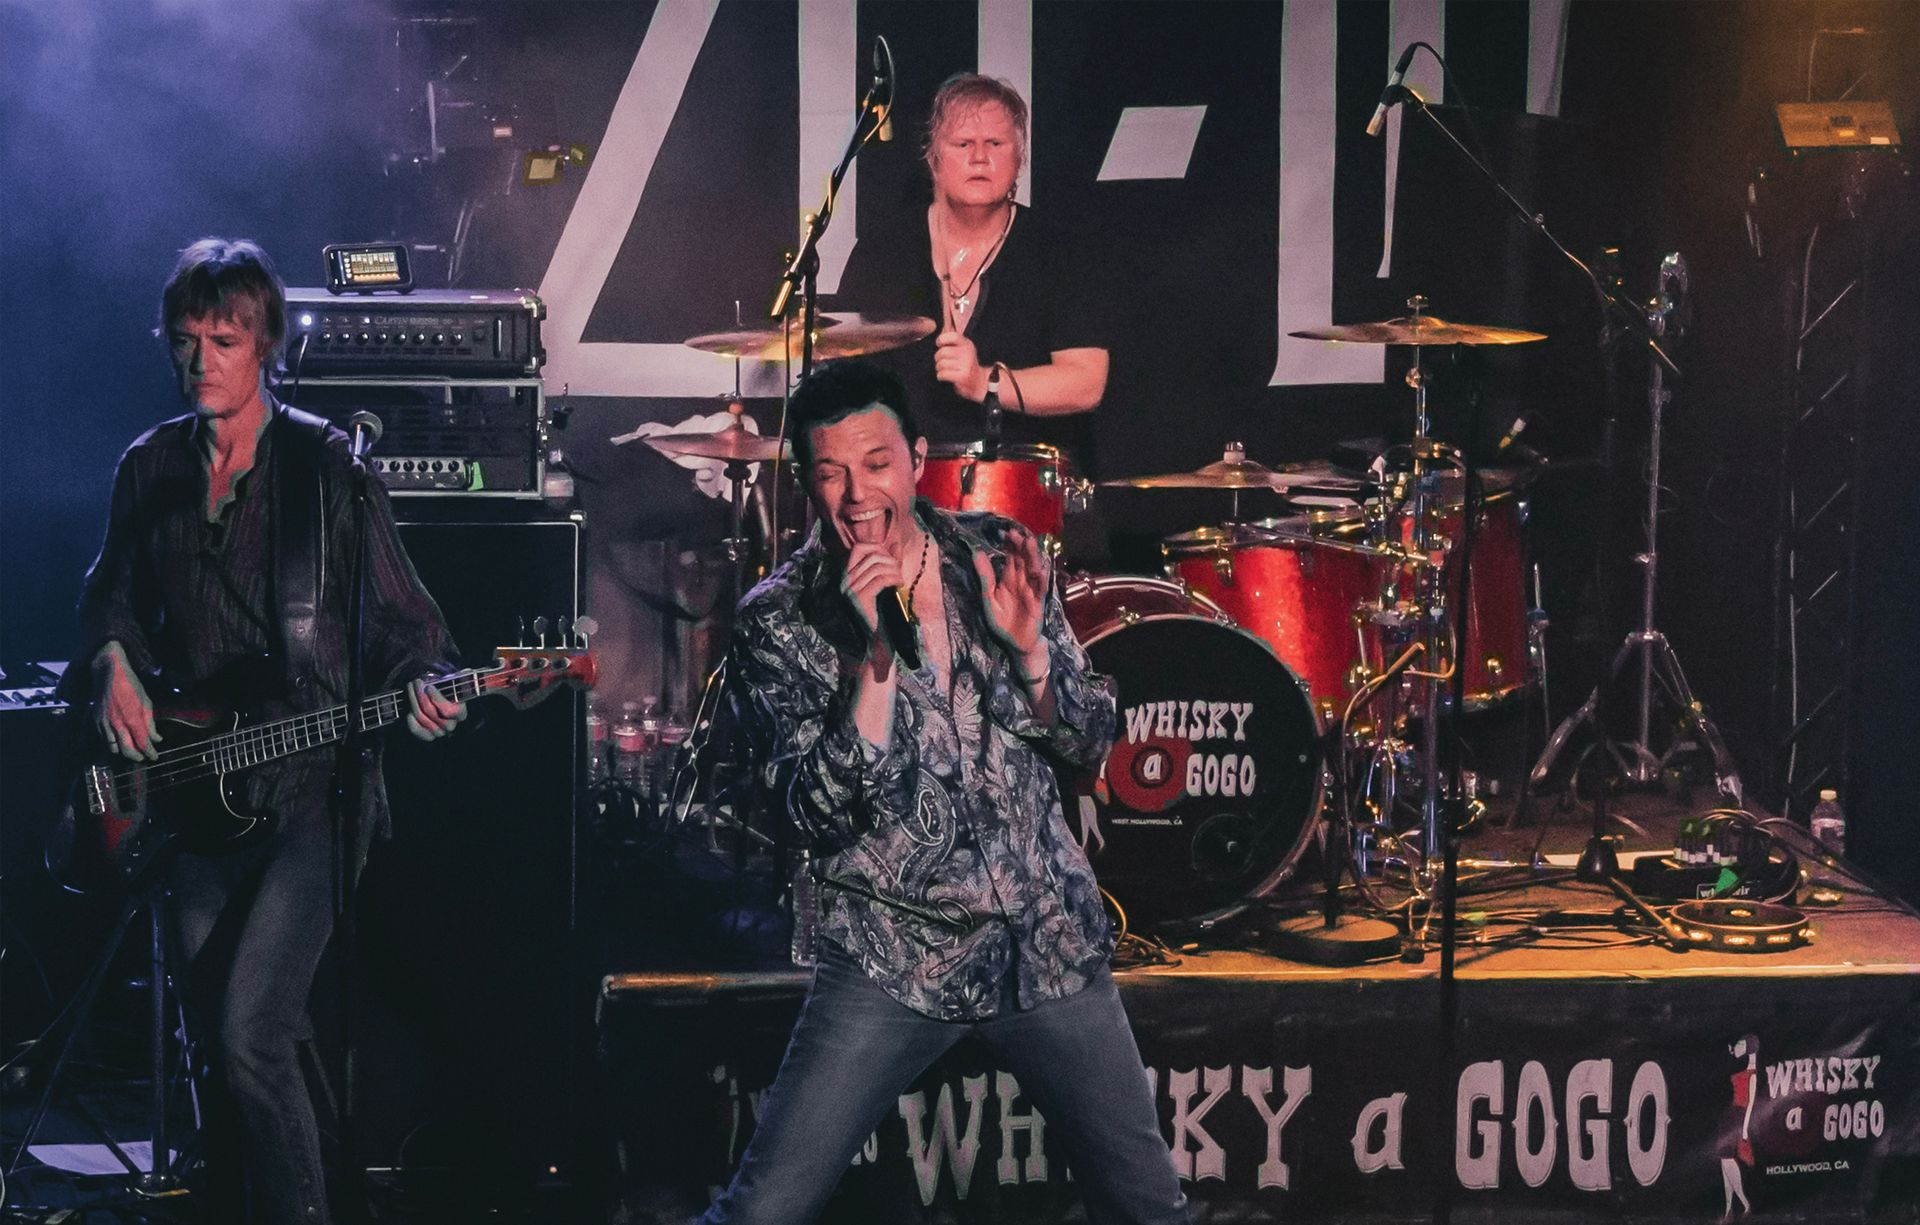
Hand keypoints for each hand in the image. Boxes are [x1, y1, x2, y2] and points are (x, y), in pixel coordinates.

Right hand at [92, 642, 159, 761]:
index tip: (154, 757)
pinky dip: (112, 743)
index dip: (149, 752)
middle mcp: (117, 724)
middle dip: (136, 757)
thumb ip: (150, 723)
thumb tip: (156, 739)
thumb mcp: (146, 702)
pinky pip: (104, 739)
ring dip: (123, 751)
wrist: (108, 674)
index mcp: (132, 718)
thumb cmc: (131, 686)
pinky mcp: (96, 721)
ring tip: (132, 751)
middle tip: (143, 758)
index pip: (142, 742)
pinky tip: (119, 741)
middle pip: (126, 750)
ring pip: (113, 747)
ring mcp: (104, 723)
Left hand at [406, 677, 467, 740]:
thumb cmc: (443, 690)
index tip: (428, 687)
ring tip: (410, 688)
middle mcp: (451, 725)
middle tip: (415, 683)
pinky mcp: (427, 735)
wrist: (433, 699)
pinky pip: (417, 730)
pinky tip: (408, 710)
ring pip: (423, 719)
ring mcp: (439, 732)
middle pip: (433, 714)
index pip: (450, 711)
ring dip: (414, 702)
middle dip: (421, 697)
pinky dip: (411, 721)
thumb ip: (459, 678)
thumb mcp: (452, 683)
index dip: (438, 700)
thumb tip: (468, 672)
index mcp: (461, 713)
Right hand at [840, 542, 907, 642]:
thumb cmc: (883, 610)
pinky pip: (880, 579)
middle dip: (890, 560)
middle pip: (871, 557)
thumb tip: (895, 544)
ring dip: (894, 570)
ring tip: (901, 579)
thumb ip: (889, 563)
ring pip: (877, 567)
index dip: (876, 547)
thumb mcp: (885, 582)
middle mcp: (845, 581)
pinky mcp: (859, 598)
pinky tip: (900, 584)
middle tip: (900, 571)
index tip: (891, 557)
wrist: (878, 638)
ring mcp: (850, 590)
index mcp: (847, 575)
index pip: (858, 548)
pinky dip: (893, 579)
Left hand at [933, 331, 989, 402]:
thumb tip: (942, 332)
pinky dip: (940, 376)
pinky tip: (945, 376)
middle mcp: (967, 353)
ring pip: (941, 364)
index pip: (953, 336)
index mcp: (967, 344)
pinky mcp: (962, 376)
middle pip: (943, 352)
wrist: (978, 382)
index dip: (942, 339)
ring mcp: (966, 365)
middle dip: (938, 358)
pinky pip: (943, 374)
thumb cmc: (966, 365)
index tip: (939, 344)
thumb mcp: (963, 349)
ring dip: (939, 369)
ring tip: (945, 370)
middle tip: (941, 362)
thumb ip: (952, 340)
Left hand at [973, 530, 1050, 658]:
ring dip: (1032, 556)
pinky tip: (1039, 569)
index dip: (1010, 544)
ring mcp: (1032, 590)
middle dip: (1021, 545)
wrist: (1017, 644)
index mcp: (1009, 579)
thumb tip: (976, 553)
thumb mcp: (989, 599)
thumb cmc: (1003, 623)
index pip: (1011, 557)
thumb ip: (985, 577)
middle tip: (1016, 533)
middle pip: (1023, 559)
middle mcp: (1022, 581)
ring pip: (1034, 569)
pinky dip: (1041, 578)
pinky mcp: (1039, 602)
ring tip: (1029, 542)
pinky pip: (1041, 588)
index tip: (1006, 532)